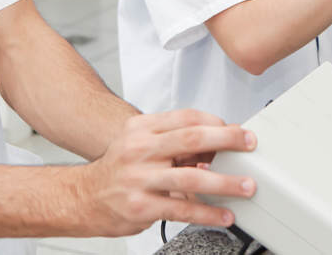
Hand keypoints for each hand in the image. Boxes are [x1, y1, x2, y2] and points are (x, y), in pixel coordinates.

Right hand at [81, 110, 256, 235]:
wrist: (82, 197)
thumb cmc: (118, 169)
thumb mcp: (139, 142)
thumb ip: (172, 139)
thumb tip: (214, 144)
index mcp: (142, 128)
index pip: (186, 117)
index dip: (216, 122)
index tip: (236, 130)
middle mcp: (140, 149)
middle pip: (192, 139)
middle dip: (227, 141)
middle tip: (249, 145)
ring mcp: (140, 178)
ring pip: (191, 176)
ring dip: (225, 182)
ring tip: (245, 186)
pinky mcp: (141, 206)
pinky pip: (181, 208)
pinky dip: (207, 212)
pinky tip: (223, 214)